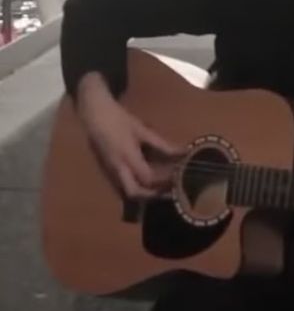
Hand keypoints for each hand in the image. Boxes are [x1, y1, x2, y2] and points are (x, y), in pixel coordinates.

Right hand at [76, 73, 184, 198]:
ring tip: (162, 188)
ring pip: (127, 193)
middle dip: (152, 195)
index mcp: (126, 157)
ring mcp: (109, 172)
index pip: (148, 177)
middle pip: (134, 193)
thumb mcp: (142, 130)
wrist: (93, 115)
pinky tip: (149, 184)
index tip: (178, 178)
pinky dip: (137, 188)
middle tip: (170, 190)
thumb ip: (162, 145)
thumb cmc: (119, 120)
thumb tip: (183, 153)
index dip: (164, 181)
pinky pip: (122, 187)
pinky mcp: (106, 172)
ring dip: (145, 194)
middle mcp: (116, 168)